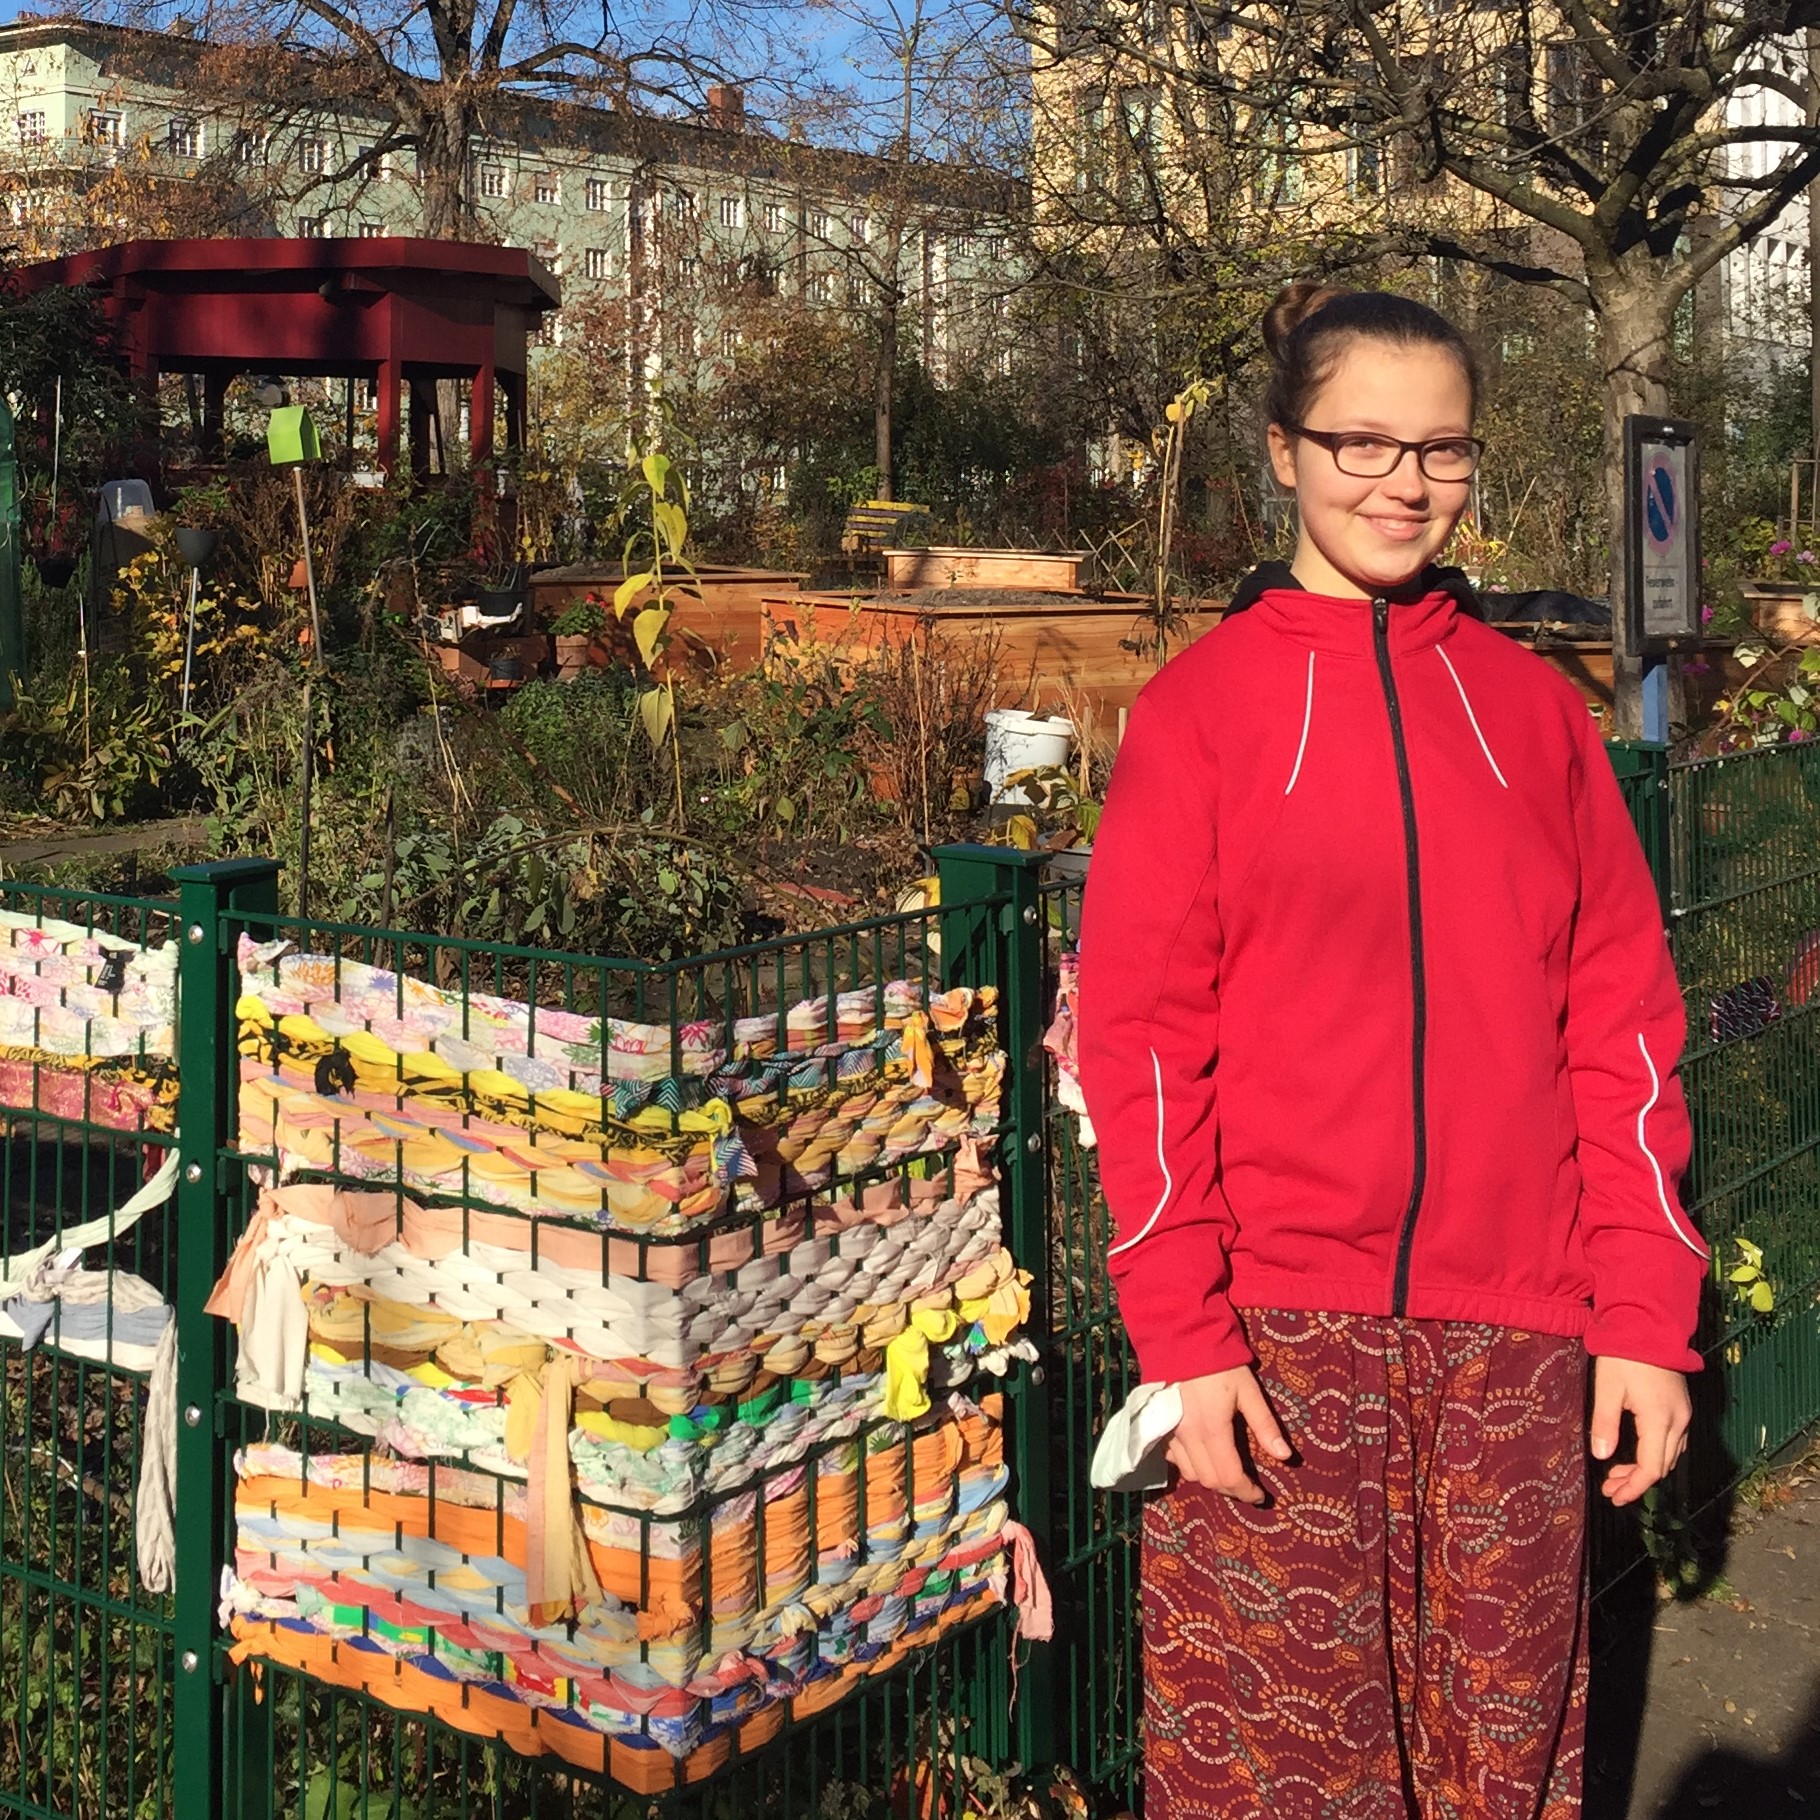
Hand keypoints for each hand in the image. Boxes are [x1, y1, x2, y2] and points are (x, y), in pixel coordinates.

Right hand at [1165, 1366, 1292, 1503]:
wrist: (1183, 1340)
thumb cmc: (1220, 1365)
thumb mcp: (1249, 1390)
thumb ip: (1265, 1424)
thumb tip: (1285, 1457)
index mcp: (1213, 1429)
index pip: (1229, 1476)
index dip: (1247, 1492)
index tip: (1261, 1495)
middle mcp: (1189, 1437)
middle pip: (1210, 1481)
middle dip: (1232, 1489)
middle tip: (1248, 1485)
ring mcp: (1172, 1433)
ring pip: (1190, 1473)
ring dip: (1211, 1479)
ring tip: (1227, 1472)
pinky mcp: (1162, 1427)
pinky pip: (1174, 1459)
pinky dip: (1190, 1465)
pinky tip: (1202, 1456)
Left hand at [1591, 1355, 1691, 1505]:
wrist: (1649, 1324)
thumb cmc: (1625, 1354)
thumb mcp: (1607, 1388)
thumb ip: (1605, 1424)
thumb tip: (1602, 1456)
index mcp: (1661, 1419)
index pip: (1651, 1468)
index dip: (1633, 1487)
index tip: (1613, 1497)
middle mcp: (1679, 1421)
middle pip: (1662, 1466)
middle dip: (1636, 1481)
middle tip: (1609, 1486)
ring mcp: (1684, 1413)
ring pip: (1670, 1455)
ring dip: (1646, 1468)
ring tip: (1617, 1473)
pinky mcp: (1681, 1405)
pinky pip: (1673, 1440)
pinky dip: (1656, 1453)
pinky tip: (1636, 1452)